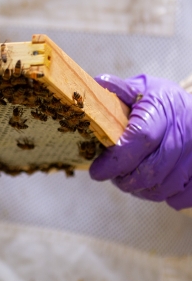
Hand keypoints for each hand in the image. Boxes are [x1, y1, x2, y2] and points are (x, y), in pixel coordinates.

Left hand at [90, 74, 191, 209]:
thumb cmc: (163, 101)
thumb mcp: (142, 88)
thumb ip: (118, 90)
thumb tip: (97, 83)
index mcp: (164, 110)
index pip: (141, 139)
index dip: (116, 160)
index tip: (97, 172)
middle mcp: (186, 133)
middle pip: (151, 170)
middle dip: (125, 180)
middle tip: (113, 177)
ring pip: (165, 187)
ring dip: (142, 190)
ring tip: (130, 180)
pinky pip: (183, 197)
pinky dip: (165, 197)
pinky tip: (154, 185)